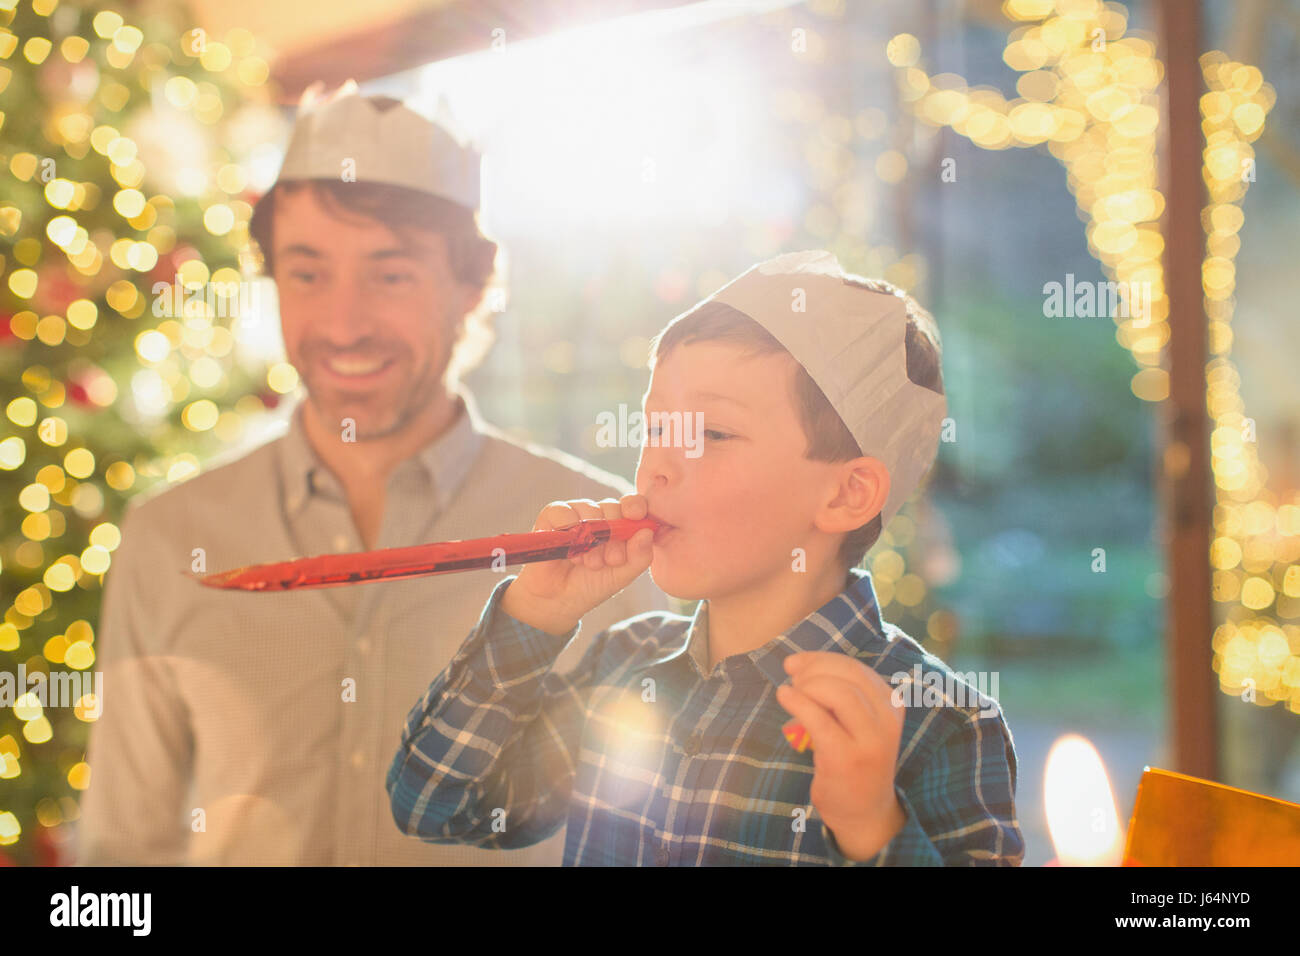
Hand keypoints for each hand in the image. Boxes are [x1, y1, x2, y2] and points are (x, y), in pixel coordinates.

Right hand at [499, 494, 654, 635]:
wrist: (559, 600)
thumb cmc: (593, 584)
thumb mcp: (622, 575)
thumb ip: (639, 556)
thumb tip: (648, 531)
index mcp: (620, 525)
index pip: (633, 505)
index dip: (636, 506)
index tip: (636, 515)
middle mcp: (599, 515)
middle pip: (612, 506)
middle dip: (614, 534)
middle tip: (611, 560)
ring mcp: (576, 513)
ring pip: (589, 509)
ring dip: (591, 539)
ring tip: (589, 563)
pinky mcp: (552, 516)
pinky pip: (562, 511)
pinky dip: (568, 529)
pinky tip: (571, 552)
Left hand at [775, 651, 906, 859]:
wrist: (864, 810)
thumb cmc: (854, 758)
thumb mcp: (859, 721)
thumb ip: (840, 692)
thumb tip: (797, 663)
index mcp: (891, 704)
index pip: (855, 667)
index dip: (821, 658)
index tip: (797, 663)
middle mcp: (887, 719)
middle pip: (848, 675)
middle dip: (814, 669)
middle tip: (793, 678)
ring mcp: (869, 740)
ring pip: (837, 692)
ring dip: (807, 685)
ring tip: (791, 692)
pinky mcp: (846, 758)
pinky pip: (819, 719)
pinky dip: (798, 703)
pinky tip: (785, 697)